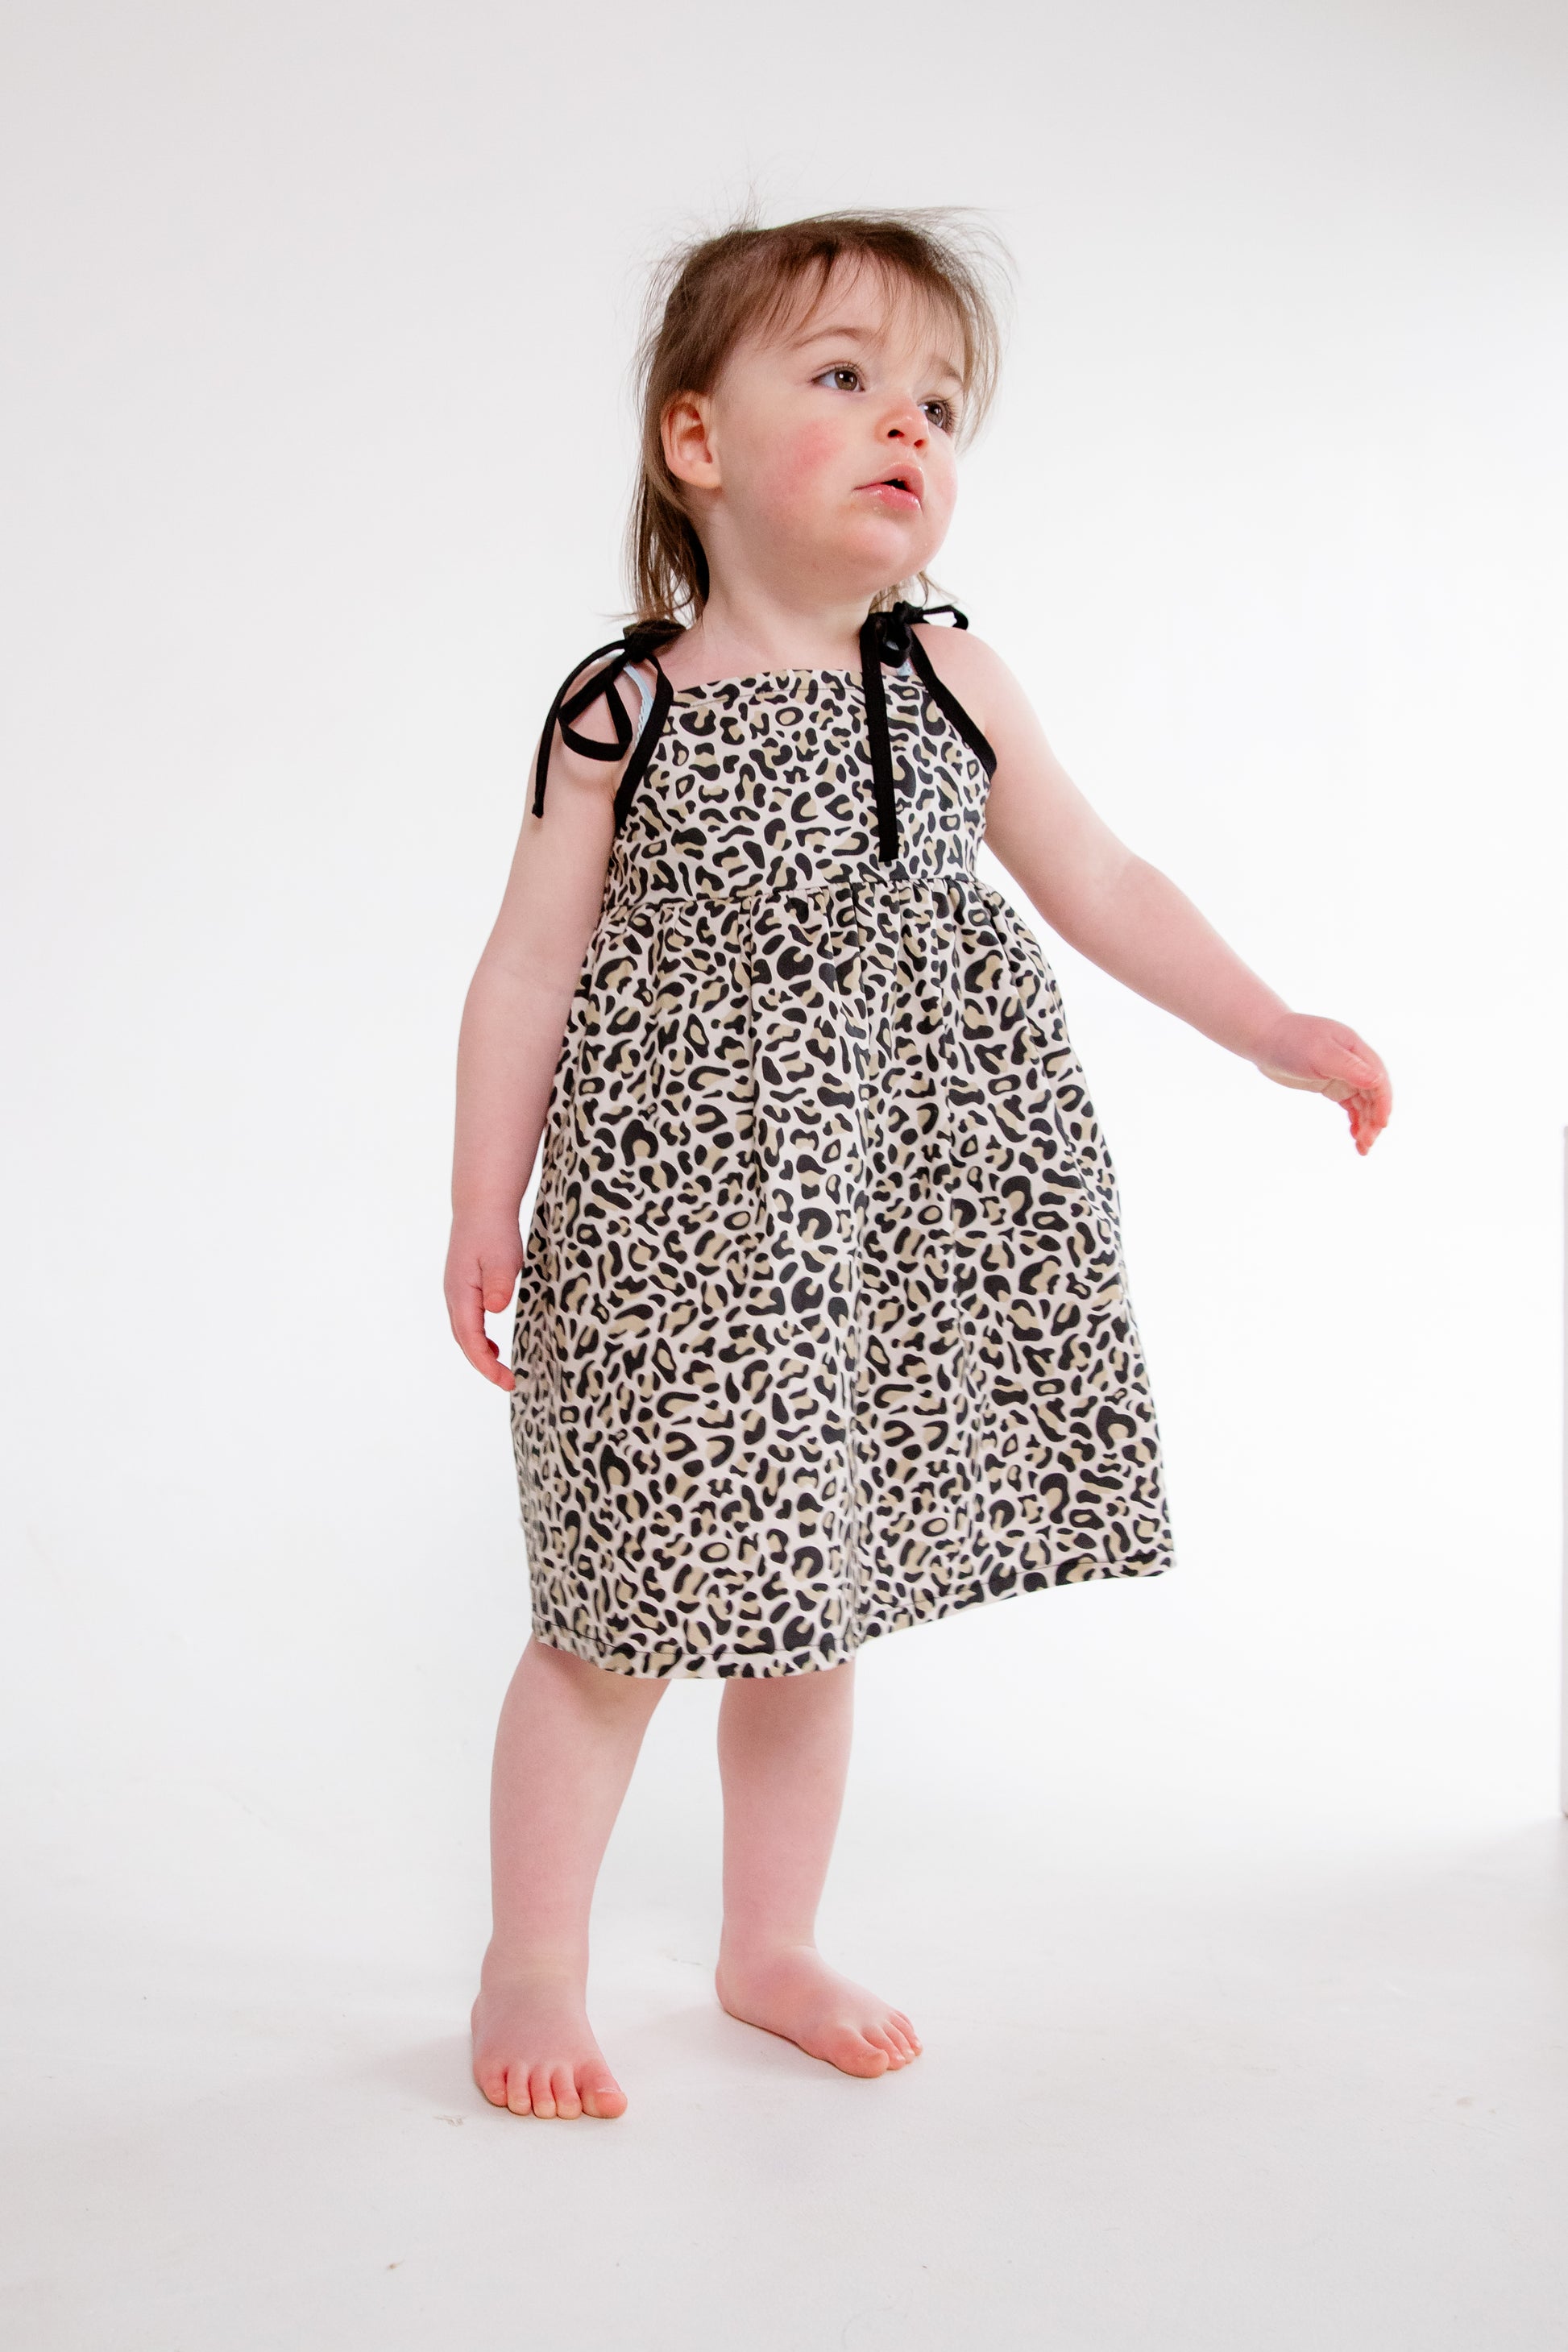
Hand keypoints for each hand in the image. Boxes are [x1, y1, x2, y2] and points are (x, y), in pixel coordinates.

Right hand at [445, 1218, 524, 1388]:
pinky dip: (478, 1339)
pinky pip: (468, 1321)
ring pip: (464, 1332)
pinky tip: (492, 1345)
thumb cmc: (493, 1230)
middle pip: (465, 1341)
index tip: (505, 1380)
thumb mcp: (502, 1257)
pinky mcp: (464, 1287)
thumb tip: (495, 1309)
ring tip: (500, 1371)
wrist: (481, 1206)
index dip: (486, 1365)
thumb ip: (499, 1283)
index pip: (471, 1339)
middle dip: (484, 1366)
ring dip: (480, 1354)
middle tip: (509, 1382)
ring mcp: (457, 1292)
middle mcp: (454, 1297)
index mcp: (461, 1294)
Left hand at [1249, 1013, 1391, 1155]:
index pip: (1379, 1079)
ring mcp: (1343, 1074)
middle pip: (1373, 1095)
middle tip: (1367, 1143)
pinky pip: (1350, 1105)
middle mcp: (1354, 1062)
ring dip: (1366, 1124)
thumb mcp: (1321, 1054)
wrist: (1265, 1039)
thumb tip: (1377, 1080)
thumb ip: (1349, 1067)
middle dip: (1374, 1119)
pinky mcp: (1330, 1085)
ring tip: (1363, 1147)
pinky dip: (1355, 1120)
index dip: (1383, 1103)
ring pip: (1363, 1103)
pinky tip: (1355, 1136)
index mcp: (1356, 1050)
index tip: (1380, 1125)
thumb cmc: (1291, 1041)